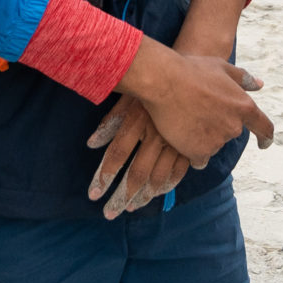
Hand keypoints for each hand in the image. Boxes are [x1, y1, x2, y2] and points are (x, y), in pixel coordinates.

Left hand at [87, 95, 190, 218]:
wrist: (192, 69)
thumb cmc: (153, 85)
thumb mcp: (127, 98)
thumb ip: (109, 123)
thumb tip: (91, 144)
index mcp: (137, 121)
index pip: (116, 155)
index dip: (104, 176)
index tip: (93, 195)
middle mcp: (155, 134)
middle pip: (136, 173)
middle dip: (121, 196)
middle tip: (109, 214)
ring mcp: (175, 141)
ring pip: (158, 177)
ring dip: (142, 196)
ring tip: (131, 208)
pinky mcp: (190, 143)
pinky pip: (178, 170)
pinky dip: (167, 185)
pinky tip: (157, 193)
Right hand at [118, 38, 274, 162]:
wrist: (164, 82)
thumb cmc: (192, 70)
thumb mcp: (222, 67)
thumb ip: (243, 79)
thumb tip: (259, 84)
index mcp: (244, 106)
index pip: (264, 127)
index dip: (265, 136)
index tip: (264, 143)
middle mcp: (234, 127)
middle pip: (230, 133)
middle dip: (218, 125)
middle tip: (199, 111)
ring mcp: (217, 141)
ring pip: (213, 144)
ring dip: (203, 137)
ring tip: (187, 117)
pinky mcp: (199, 152)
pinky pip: (198, 157)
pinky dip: (191, 150)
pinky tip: (181, 134)